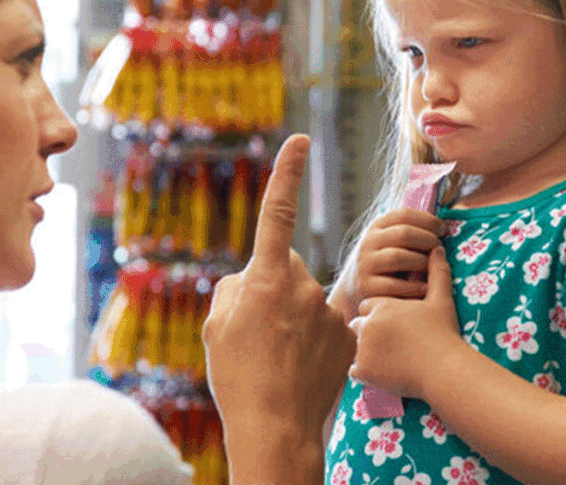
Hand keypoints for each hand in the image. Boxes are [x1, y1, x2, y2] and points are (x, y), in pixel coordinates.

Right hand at [203, 135, 355, 483]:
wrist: (276, 427)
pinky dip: (314, 337)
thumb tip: (252, 278)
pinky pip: (326, 322)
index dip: (287, 173)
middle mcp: (302, 286)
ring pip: (305, 298)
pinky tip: (301, 365)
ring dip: (293, 317)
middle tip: (258, 330)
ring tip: (278, 356)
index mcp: (266, 278)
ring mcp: (329, 310)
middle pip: (286, 268)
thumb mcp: (217, 326)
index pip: (278, 213)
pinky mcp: (348, 332)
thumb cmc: (238, 375)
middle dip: (273, 287)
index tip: (299, 140)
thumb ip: (234, 288)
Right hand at [331, 208, 445, 322]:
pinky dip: (413, 287)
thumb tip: (443, 225)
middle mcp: (368, 242)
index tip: (443, 229)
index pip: (404, 214)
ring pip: (397, 257)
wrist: (364, 291)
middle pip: (404, 233)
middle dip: (428, 240)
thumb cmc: (393, 265)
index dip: (428, 220)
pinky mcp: (366, 286)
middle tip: (440, 250)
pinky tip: (425, 288)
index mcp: (378, 226)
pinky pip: (393, 285)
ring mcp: (365, 264)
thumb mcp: (398, 243)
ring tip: (432, 269)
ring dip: (421, 262)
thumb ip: (415, 232)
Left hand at [349, 247, 461, 398]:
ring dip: (365, 352)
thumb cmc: (443, 333)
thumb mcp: (441, 299)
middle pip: (358, 326)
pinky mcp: (363, 370)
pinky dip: (365, 373)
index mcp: (382, 306)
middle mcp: (367, 324)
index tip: (393, 325)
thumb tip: (437, 249)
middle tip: (389, 344)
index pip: (368, 307)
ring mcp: (363, 348)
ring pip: (354, 348)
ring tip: (386, 360)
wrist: (444, 368)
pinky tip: (382, 373)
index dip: (379, 315)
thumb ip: (437, 272)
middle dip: (369, 333)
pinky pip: (354, 371)